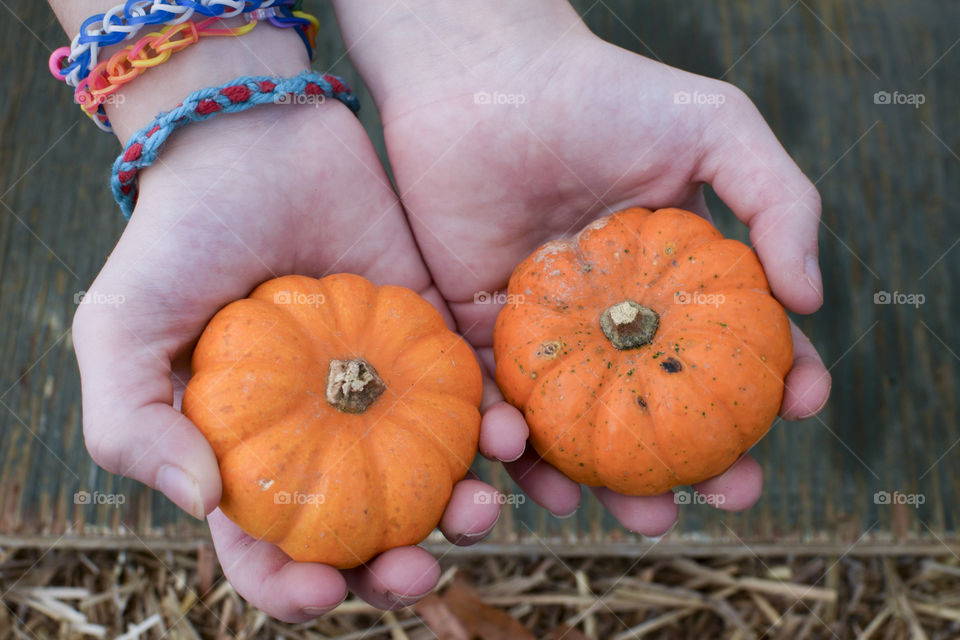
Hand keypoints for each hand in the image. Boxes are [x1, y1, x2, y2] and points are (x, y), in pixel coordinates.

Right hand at [71, 94, 498, 621]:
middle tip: (421, 568)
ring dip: (465, 508)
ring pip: (432, 477)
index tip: (326, 591)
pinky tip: (511, 438)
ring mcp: (381, 390)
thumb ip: (134, 424)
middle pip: (366, 528)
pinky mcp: (432, 341)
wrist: (256, 140)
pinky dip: (499, 431)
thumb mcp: (122, 330)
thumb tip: (206, 505)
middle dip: (398, 567)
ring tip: (483, 502)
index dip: (295, 588)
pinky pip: (474, 400)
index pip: (269, 546)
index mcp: (249, 447)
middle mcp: (323, 430)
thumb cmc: (179, 236)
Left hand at [332, 1, 830, 533]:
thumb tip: (810, 301)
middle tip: (728, 492)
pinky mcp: (477, 330)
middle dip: (699, 459)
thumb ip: (779, 202)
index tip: (798, 413)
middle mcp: (608, 310)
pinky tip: (551, 481)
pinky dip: (523, 449)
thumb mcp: (715, 129)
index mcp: (666, 273)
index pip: (726, 341)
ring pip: (582, 422)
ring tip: (645, 517)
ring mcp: (545, 326)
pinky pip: (501, 404)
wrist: (482, 78)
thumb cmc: (602, 93)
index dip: (771, 384)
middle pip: (657, 401)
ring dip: (614, 481)